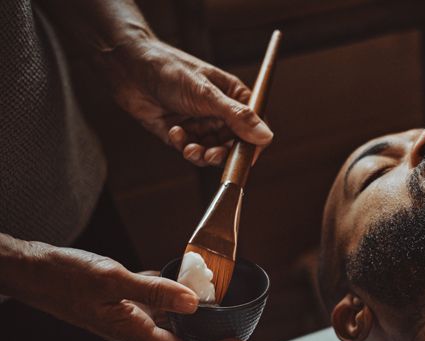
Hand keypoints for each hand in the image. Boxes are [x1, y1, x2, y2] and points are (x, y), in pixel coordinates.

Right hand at [20, 245, 247, 340]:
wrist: (31, 271)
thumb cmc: (63, 276)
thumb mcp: (112, 279)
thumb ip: (154, 291)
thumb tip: (194, 303)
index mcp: (132, 330)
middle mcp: (133, 327)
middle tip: (240, 333)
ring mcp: (127, 314)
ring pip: (170, 324)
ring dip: (196, 320)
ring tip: (222, 310)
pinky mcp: (122, 301)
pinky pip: (155, 304)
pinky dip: (174, 296)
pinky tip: (185, 282)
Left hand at [100, 38, 272, 166]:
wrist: (129, 68)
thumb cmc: (170, 70)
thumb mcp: (207, 95)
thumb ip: (237, 117)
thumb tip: (266, 136)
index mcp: (233, 97)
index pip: (255, 126)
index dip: (253, 144)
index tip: (246, 158)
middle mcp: (218, 112)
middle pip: (233, 144)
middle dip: (222, 153)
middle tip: (211, 155)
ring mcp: (199, 123)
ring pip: (211, 152)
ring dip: (201, 154)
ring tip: (189, 148)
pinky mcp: (180, 133)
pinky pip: (189, 149)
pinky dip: (183, 145)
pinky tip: (173, 131)